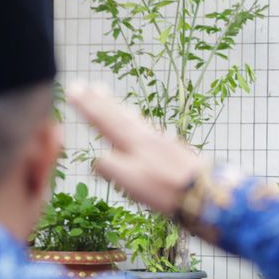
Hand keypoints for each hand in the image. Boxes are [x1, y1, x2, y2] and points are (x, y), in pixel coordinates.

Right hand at [67, 83, 206, 216]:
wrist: (205, 192)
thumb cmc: (165, 189)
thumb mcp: (129, 181)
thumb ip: (110, 167)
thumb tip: (98, 160)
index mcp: (131, 142)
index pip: (103, 120)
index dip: (87, 106)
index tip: (73, 89)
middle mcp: (145, 137)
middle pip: (118, 115)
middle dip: (101, 102)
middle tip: (88, 85)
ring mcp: (161, 141)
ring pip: (136, 121)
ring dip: (120, 109)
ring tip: (112, 100)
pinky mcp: (174, 150)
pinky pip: (150, 130)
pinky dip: (140, 122)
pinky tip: (144, 125)